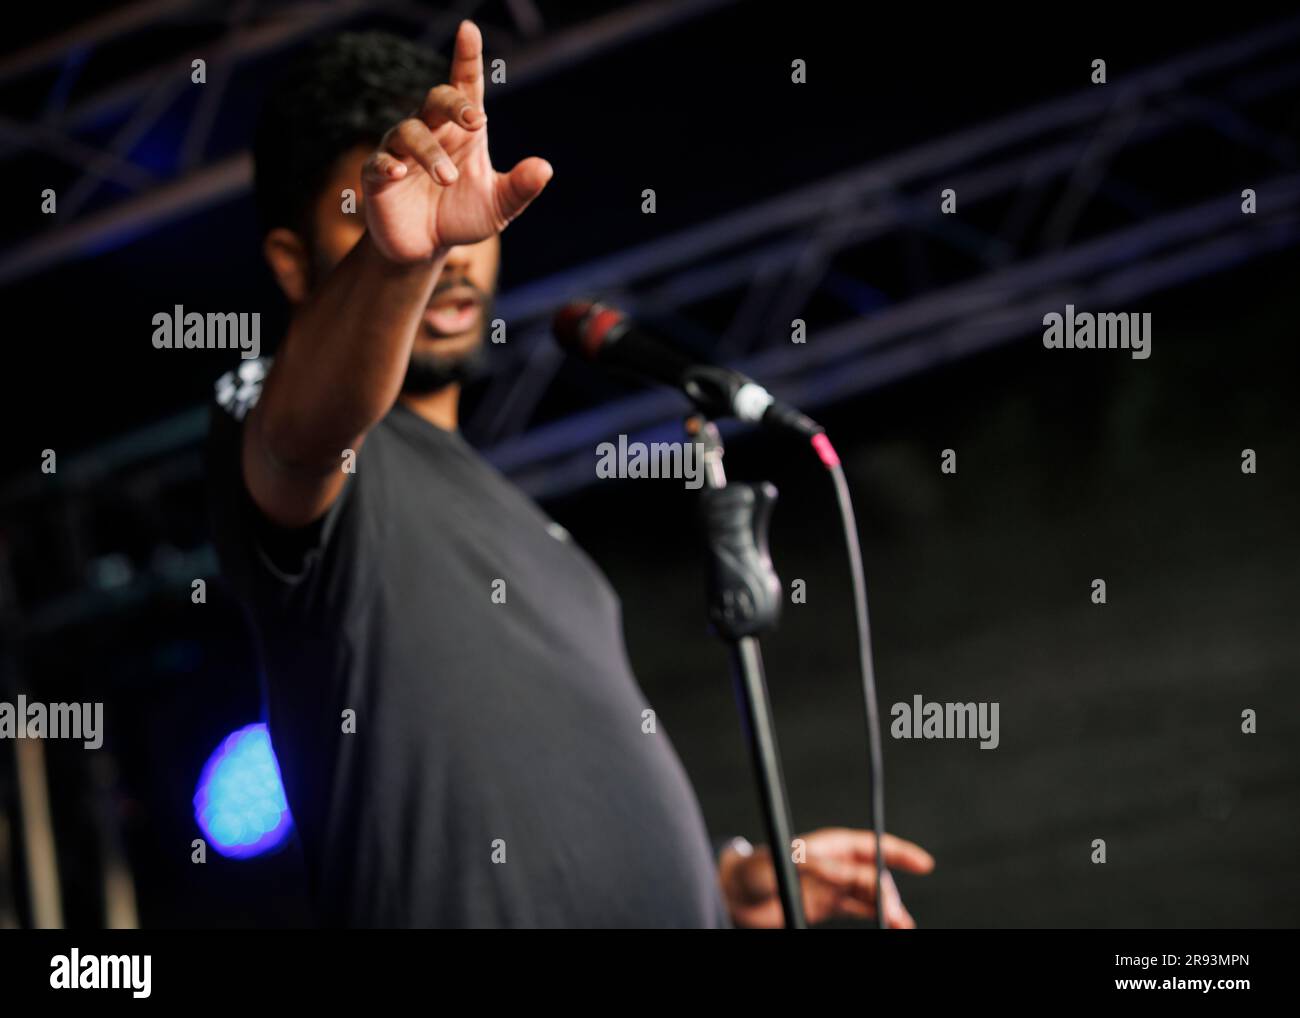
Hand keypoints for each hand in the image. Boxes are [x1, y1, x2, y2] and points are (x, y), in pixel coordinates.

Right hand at [361, 20, 552, 262]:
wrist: (427, 248)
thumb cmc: (462, 216)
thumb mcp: (498, 206)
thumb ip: (520, 187)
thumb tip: (545, 168)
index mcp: (461, 131)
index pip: (465, 86)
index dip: (466, 57)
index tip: (468, 31)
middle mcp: (430, 131)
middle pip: (436, 99)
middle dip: (455, 104)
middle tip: (476, 122)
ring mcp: (400, 151)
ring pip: (409, 132)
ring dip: (430, 153)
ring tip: (448, 179)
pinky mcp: (378, 177)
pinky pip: (378, 162)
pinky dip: (387, 165)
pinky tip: (398, 174)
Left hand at [719, 827, 933, 927]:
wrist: (736, 895)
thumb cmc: (755, 870)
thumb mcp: (786, 863)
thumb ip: (819, 866)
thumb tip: (851, 873)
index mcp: (828, 846)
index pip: (870, 846)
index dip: (897, 852)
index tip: (923, 863)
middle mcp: (834, 864)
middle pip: (874, 874)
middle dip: (888, 892)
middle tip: (893, 913)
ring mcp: (832, 886)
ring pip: (871, 895)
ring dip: (889, 908)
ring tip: (903, 925)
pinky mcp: (827, 906)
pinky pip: (859, 910)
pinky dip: (876, 918)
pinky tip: (889, 926)